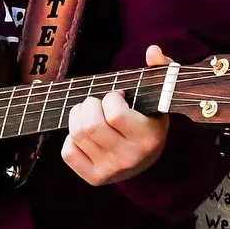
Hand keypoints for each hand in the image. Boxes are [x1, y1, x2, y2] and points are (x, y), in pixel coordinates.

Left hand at [61, 45, 171, 187]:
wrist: (147, 161)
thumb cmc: (149, 120)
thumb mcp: (159, 97)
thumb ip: (161, 69)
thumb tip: (153, 50)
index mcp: (149, 138)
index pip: (115, 113)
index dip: (111, 98)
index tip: (117, 97)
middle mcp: (130, 158)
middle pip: (90, 124)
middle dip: (89, 104)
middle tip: (97, 103)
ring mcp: (111, 171)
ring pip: (77, 135)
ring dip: (77, 116)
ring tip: (89, 113)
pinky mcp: (94, 178)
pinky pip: (68, 152)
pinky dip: (71, 138)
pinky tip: (84, 135)